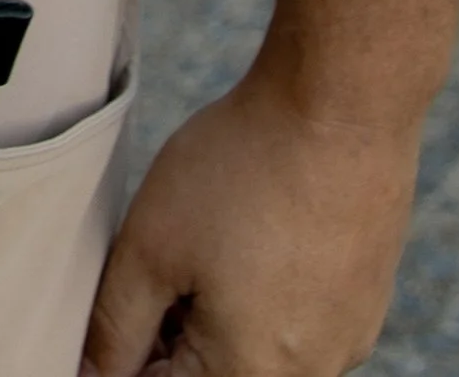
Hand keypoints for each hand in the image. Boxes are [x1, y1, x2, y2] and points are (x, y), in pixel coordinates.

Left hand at [80, 70, 421, 375]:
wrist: (342, 107)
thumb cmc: (243, 171)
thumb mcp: (150, 247)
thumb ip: (115, 327)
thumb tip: (93, 373)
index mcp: (249, 376)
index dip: (127, 351)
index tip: (125, 296)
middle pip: (213, 372)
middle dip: (174, 331)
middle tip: (163, 260)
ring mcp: (346, 343)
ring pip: (256, 350)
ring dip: (218, 314)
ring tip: (209, 240)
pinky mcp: (365, 305)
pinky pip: (299, 323)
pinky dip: (266, 294)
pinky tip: (254, 233)